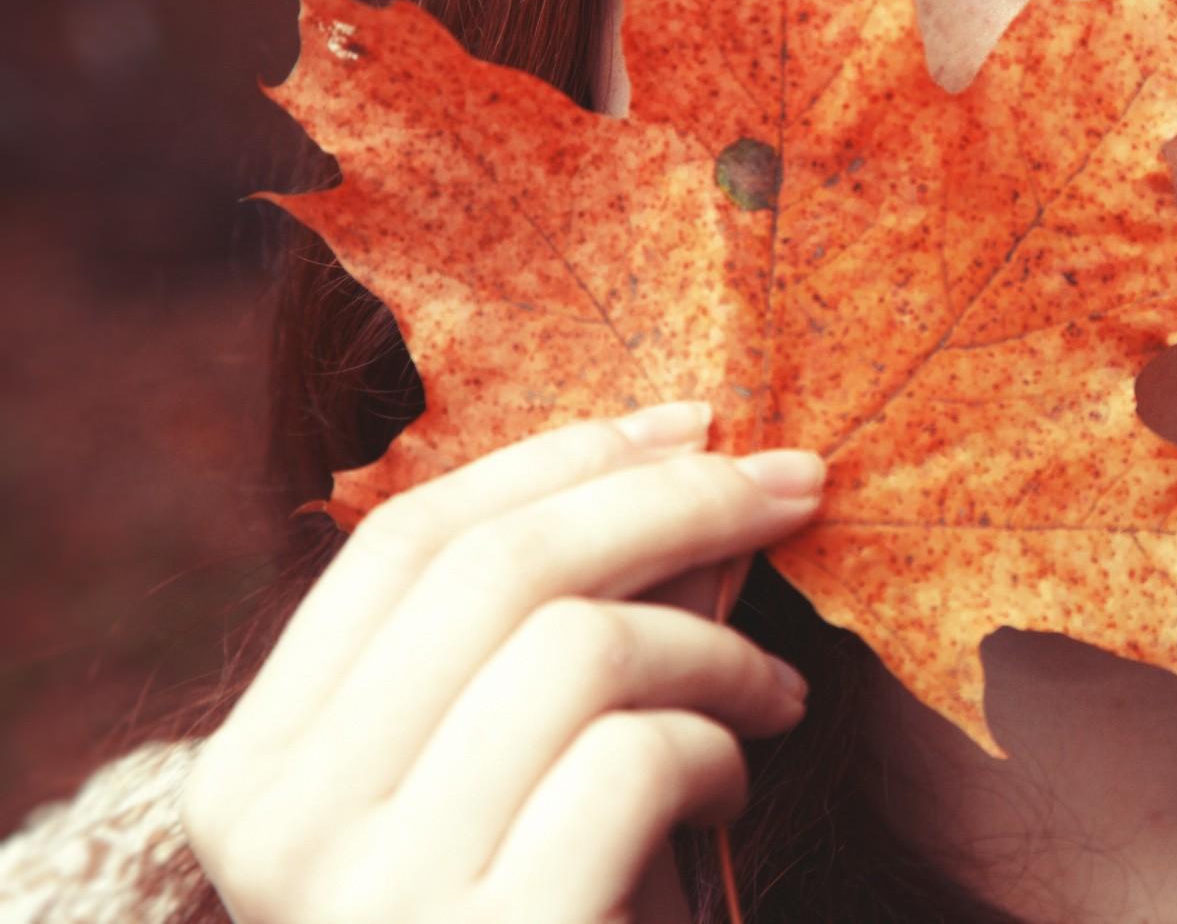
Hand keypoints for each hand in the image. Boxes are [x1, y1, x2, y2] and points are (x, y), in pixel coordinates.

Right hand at [179, 403, 820, 923]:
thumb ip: (552, 646)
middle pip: (498, 568)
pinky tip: (745, 771)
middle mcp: (279, 830)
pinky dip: (718, 740)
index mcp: (257, 772)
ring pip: (576, 646)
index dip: (561, 455)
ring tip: (777, 693)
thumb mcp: (506, 785)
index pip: (404, 542)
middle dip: (674, 497)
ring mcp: (372, 898)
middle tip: (800, 486)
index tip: (691, 419)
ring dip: (716, 643)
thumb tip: (686, 471)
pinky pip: (633, 757)